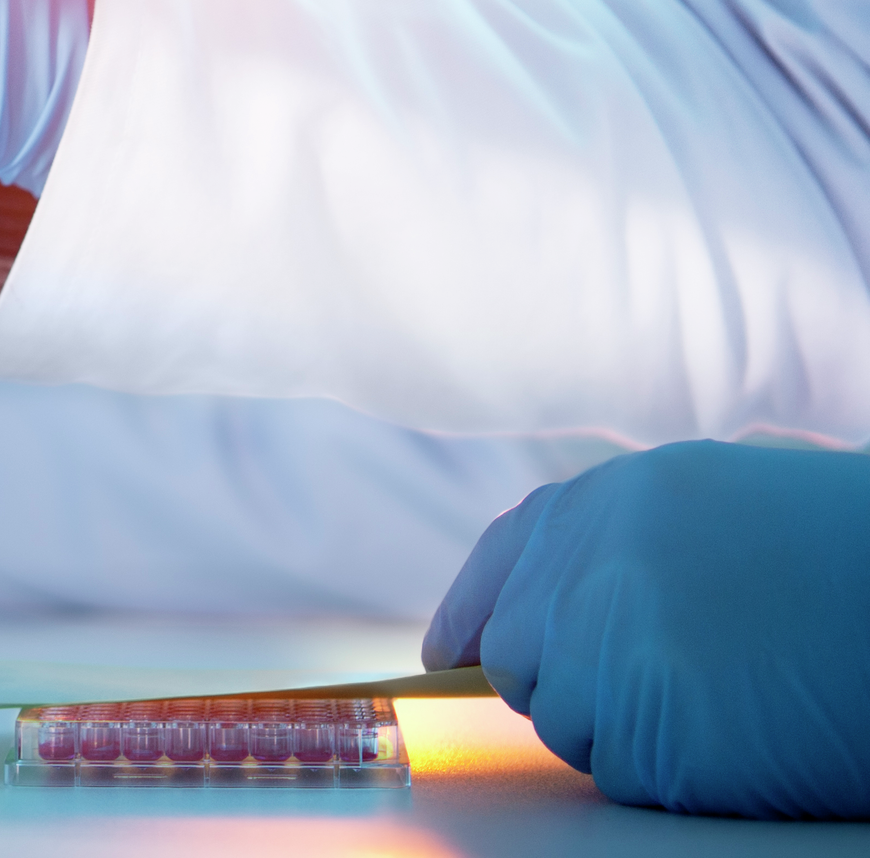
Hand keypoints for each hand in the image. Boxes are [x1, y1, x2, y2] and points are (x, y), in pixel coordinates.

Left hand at [424, 440, 869, 818]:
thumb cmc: (841, 556)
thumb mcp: (710, 507)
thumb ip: (610, 551)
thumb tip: (511, 626)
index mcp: (605, 505)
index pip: (502, 571)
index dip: (477, 619)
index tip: (453, 656)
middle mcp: (588, 575)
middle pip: (522, 663)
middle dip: (574, 682)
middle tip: (674, 671)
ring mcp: (613, 657)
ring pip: (571, 728)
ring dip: (632, 728)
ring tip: (732, 687)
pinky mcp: (654, 735)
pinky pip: (627, 776)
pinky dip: (677, 769)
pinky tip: (745, 727)